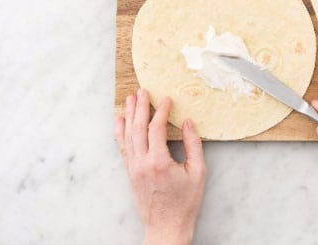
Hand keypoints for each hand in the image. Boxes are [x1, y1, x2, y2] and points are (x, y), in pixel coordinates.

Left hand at [115, 89, 205, 244]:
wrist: (167, 227)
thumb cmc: (184, 203)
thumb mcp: (197, 172)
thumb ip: (193, 145)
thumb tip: (188, 123)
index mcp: (159, 162)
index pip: (156, 128)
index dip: (161, 111)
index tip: (166, 99)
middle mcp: (142, 163)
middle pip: (138, 128)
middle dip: (140, 107)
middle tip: (143, 91)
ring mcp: (133, 168)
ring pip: (127, 136)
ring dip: (128, 115)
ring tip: (129, 99)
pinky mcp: (130, 173)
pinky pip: (123, 148)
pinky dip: (120, 132)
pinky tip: (120, 121)